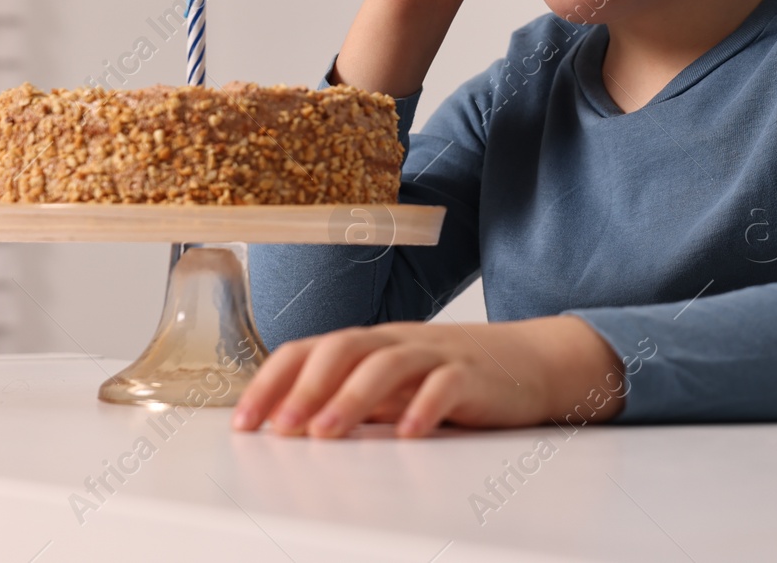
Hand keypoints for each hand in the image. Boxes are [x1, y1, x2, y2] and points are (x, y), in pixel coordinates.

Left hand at [231, 316, 626, 437]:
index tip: (243, 421)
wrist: (533, 361)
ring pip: (386, 364)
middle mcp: (398, 341)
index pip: (309, 349)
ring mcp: (436, 354)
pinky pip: (444, 385)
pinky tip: (407, 434)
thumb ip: (351, 399)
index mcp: (372, 343)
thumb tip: (288, 425)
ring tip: (325, 434)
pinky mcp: (473, 374)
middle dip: (304, 388)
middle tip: (280, 429)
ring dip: (349, 399)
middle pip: (342, 348)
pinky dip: (423, 408)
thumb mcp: (395, 388)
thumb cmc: (456, 376)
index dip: (271, 381)